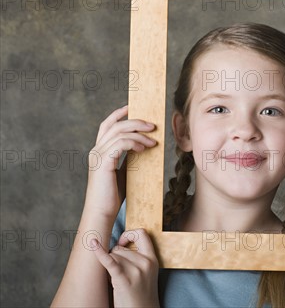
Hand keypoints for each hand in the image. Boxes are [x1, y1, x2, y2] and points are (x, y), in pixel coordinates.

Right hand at [85, 105, 155, 219]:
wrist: (102, 212)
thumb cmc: (113, 195)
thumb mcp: (122, 172)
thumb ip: (127, 158)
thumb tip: (141, 147)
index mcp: (99, 151)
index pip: (107, 125)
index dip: (118, 114)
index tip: (132, 107)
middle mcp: (96, 150)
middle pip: (116, 125)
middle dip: (136, 122)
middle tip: (153, 126)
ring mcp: (98, 155)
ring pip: (120, 133)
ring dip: (140, 134)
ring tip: (154, 142)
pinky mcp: (103, 162)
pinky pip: (121, 144)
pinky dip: (135, 143)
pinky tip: (145, 149)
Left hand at [92, 229, 159, 307]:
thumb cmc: (141, 295)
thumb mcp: (147, 273)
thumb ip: (138, 259)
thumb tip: (118, 247)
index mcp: (152, 259)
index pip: (141, 234)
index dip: (129, 234)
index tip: (122, 243)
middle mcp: (145, 262)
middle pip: (120, 249)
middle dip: (114, 258)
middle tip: (119, 273)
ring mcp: (135, 270)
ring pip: (113, 256)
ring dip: (110, 266)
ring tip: (117, 280)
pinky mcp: (123, 279)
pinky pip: (109, 261)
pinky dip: (99, 253)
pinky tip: (93, 245)